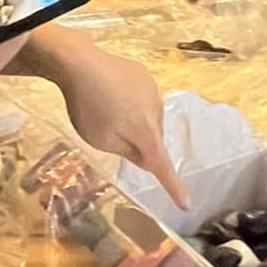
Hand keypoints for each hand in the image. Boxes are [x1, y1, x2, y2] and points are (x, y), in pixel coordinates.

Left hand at [59, 48, 188, 209]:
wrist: (80, 62)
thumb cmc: (88, 106)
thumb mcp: (101, 139)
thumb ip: (127, 152)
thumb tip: (146, 158)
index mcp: (146, 131)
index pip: (162, 165)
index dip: (173, 186)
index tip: (186, 204)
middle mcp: (156, 110)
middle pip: (154, 139)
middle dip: (141, 146)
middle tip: (112, 137)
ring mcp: (152, 90)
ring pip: (150, 118)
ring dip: (137, 123)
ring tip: (108, 112)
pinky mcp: (144, 75)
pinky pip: (144, 99)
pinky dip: (133, 105)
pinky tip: (112, 95)